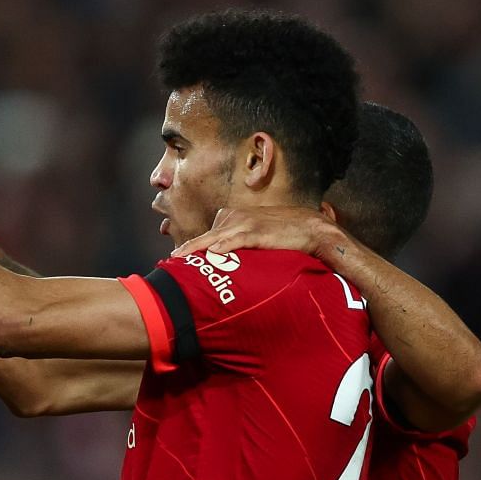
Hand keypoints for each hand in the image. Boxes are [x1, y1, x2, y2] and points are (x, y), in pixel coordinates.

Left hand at [173, 204, 348, 260]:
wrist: (310, 227)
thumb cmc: (282, 234)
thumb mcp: (255, 236)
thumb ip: (238, 244)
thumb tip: (223, 259)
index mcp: (233, 218)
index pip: (207, 234)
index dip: (192, 247)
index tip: (175, 259)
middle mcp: (236, 218)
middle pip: (206, 236)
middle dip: (188, 249)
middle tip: (170, 261)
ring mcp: (246, 224)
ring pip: (215, 237)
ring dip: (197, 248)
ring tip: (180, 258)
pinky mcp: (258, 232)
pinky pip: (237, 239)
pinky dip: (225, 245)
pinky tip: (214, 252)